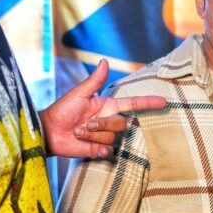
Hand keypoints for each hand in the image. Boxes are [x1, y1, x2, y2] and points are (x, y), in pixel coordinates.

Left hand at [41, 60, 165, 157]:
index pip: (132, 104)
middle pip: (121, 123)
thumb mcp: (79, 93)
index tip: (163, 101)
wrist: (49, 131)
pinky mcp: (98, 150)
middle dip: (102, 124)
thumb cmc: (61, 110)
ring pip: (112, 137)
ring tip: (78, 132)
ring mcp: (104, 136)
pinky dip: (97, 149)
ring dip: (93, 135)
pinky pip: (107, 150)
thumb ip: (95, 80)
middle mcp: (108, 120)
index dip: (148, 103)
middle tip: (84, 124)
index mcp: (107, 106)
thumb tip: (105, 61)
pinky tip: (87, 146)